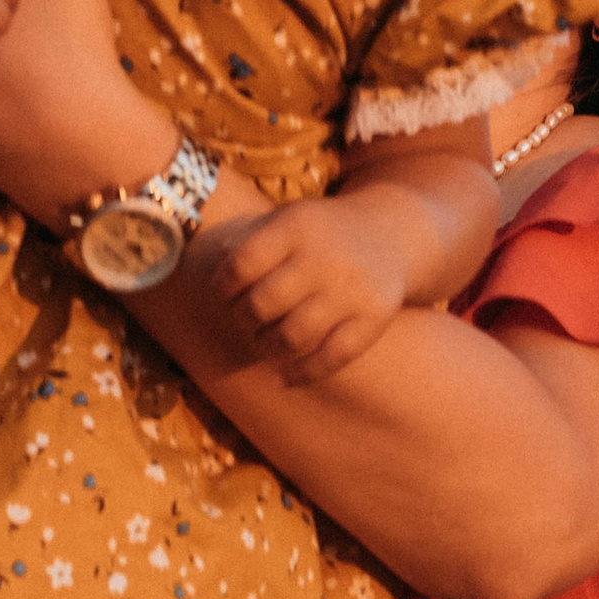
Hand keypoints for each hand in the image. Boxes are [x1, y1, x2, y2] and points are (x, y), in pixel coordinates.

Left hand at [206, 186, 426, 383]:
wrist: (393, 235)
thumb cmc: (321, 233)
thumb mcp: (288, 219)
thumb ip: (248, 240)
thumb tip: (205, 264)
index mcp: (297, 226)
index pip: (242, 264)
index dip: (222, 286)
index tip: (222, 293)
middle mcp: (325, 257)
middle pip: (263, 304)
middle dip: (243, 319)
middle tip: (244, 319)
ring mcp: (352, 290)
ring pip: (294, 336)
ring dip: (267, 348)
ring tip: (263, 344)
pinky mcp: (374, 318)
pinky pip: (332, 357)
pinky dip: (302, 374)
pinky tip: (283, 379)